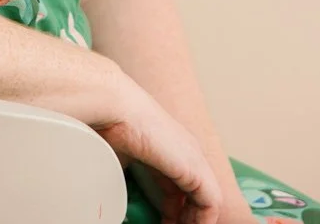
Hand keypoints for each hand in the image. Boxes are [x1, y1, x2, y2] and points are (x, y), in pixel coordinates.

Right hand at [92, 76, 222, 223]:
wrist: (114, 107)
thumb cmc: (108, 126)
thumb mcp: (119, 159)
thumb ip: (126, 177)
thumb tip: (116, 201)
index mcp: (168, 148)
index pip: (178, 188)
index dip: (172, 212)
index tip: (160, 223)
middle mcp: (185, 153)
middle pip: (194, 196)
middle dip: (184, 218)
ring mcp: (194, 159)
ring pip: (205, 203)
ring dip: (191, 222)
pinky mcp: (197, 169)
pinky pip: (210, 206)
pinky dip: (199, 222)